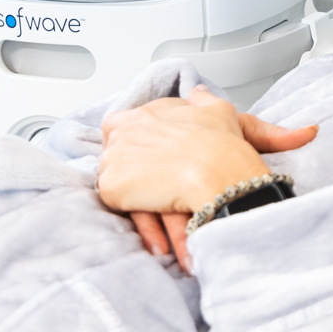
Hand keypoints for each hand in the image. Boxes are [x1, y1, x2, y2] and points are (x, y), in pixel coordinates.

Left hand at [100, 88, 316, 271]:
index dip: (143, 147)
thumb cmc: (221, 145)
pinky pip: (119, 206)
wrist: (218, 173)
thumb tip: (197, 93)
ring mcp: (112, 159)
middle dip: (136, 174)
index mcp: (143, 112)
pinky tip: (158, 238)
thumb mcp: (218, 111)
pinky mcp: (110, 187)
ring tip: (163, 223)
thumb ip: (202, 100)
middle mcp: (122, 130)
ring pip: (120, 182)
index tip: (158, 162)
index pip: (126, 128)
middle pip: (118, 156)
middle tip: (161, 192)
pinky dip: (138, 222)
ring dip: (139, 200)